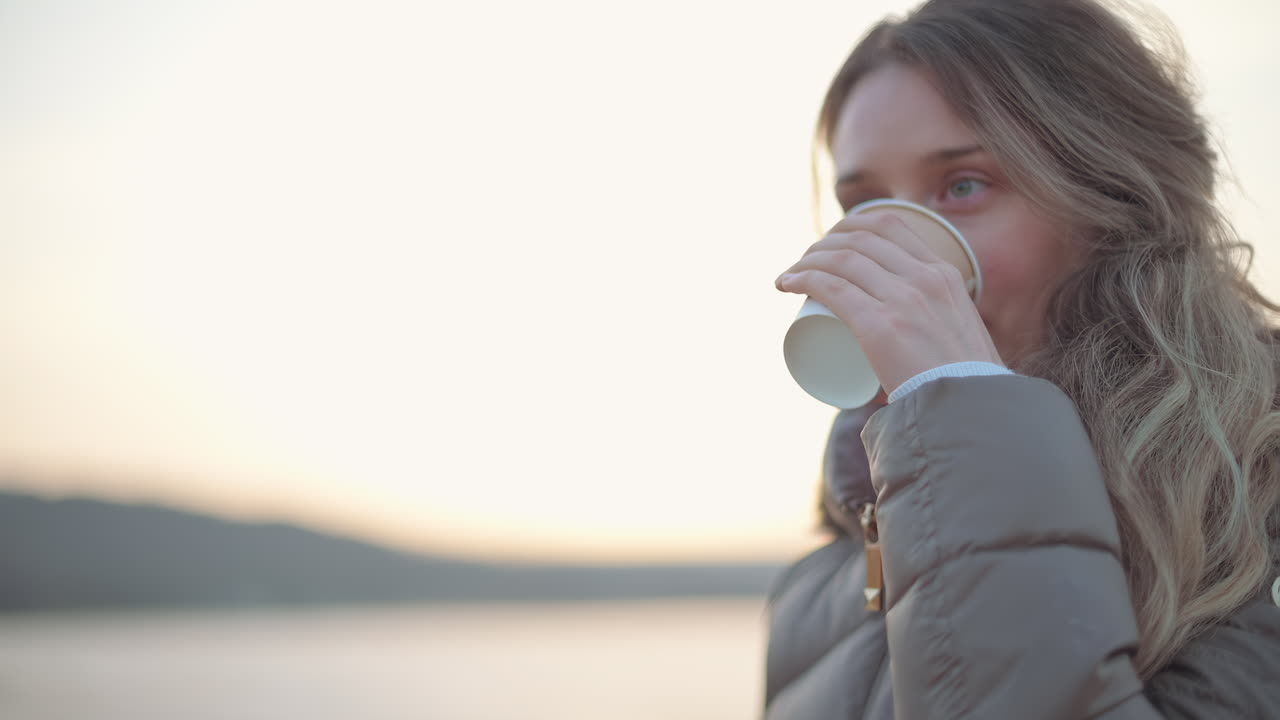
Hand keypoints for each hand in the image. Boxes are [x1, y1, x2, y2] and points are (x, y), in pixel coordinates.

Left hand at [775, 211, 1003, 397]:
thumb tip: (913, 343)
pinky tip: (786, 283)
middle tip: (806, 264)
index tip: (831, 242)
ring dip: (806, 261)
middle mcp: (923, 278)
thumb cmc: (964, 381)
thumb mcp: (959, 330)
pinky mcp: (880, 327)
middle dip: (823, 243)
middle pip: (858, 239)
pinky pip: (831, 288)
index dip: (849, 225)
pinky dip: (803, 279)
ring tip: (790, 276)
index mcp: (943, 273)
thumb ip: (940, 326)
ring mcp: (903, 300)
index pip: (889, 224)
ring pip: (841, 260)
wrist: (971, 410)